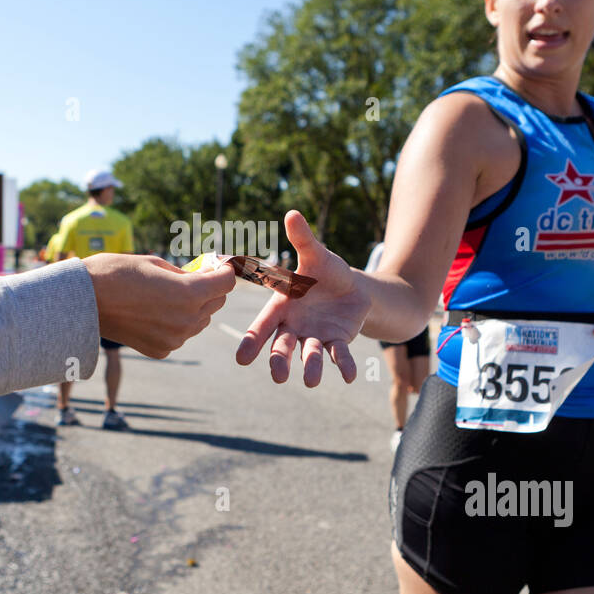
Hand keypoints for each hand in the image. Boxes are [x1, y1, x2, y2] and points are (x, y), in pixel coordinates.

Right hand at [83, 253, 234, 358]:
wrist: (83, 301)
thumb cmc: (116, 273)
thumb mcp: (155, 263)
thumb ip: (185, 273)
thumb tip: (202, 277)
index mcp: (189, 294)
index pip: (225, 283)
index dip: (223, 271)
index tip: (217, 266)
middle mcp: (186, 320)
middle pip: (216, 303)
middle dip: (209, 289)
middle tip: (194, 276)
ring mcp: (174, 339)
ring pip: (199, 320)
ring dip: (193, 307)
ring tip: (167, 294)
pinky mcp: (161, 350)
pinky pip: (179, 335)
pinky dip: (174, 324)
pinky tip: (153, 313)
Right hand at [235, 210, 370, 385]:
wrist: (352, 288)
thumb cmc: (325, 271)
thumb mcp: (316, 254)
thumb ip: (303, 240)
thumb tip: (292, 213)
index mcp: (282, 306)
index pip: (264, 325)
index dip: (252, 341)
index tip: (241, 359)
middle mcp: (295, 326)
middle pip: (282, 345)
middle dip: (279, 360)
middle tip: (278, 375)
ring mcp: (315, 337)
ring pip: (310, 354)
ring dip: (311, 367)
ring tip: (312, 380)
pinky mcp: (338, 342)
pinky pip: (340, 356)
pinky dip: (345, 365)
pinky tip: (351, 376)